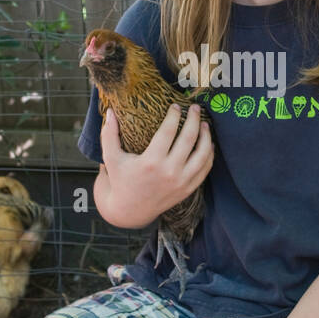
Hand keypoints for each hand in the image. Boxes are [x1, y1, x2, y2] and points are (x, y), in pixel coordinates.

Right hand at [99, 103, 212, 228]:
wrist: (130, 211)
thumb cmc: (121, 180)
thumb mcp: (111, 158)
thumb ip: (109, 134)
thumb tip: (110, 111)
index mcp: (151, 162)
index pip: (168, 132)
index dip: (174, 115)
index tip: (175, 106)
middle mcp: (169, 172)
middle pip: (189, 139)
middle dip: (194, 119)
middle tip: (194, 108)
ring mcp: (181, 182)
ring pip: (203, 154)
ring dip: (206, 136)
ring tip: (204, 123)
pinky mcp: (188, 189)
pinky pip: (205, 169)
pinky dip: (209, 155)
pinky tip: (208, 143)